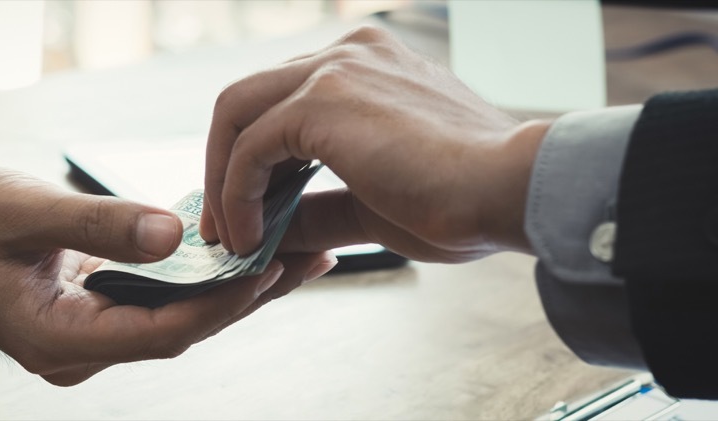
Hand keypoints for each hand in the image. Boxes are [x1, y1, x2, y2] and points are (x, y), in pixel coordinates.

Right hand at [0, 164, 336, 385]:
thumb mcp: (23, 212)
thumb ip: (100, 227)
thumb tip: (176, 236)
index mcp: (58, 340)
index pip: (164, 330)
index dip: (224, 302)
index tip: (274, 267)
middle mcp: (75, 349)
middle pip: (179, 329)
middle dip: (245, 295)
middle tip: (308, 258)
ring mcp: (80, 333)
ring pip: (171, 316)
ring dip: (226, 286)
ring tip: (288, 253)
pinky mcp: (83, 310)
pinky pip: (151, 300)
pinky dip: (192, 277)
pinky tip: (227, 251)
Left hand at [201, 26, 551, 262]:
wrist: (510, 190)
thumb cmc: (461, 201)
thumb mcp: (372, 204)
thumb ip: (317, 209)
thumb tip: (271, 233)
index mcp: (364, 67)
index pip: (282, 103)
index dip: (253, 159)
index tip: (249, 210)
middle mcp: (345, 54)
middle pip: (247, 100)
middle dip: (224, 166)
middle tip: (224, 225)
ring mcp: (332, 69)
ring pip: (236, 115)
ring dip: (222, 181)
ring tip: (232, 238)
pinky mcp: (321, 100)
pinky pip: (250, 149)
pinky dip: (236, 195)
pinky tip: (250, 237)